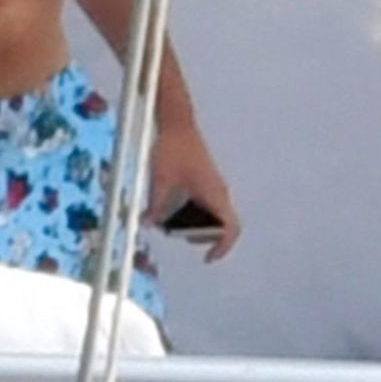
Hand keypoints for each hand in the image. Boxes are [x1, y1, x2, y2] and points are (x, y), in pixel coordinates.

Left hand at [147, 120, 240, 262]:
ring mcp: (213, 185)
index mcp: (214, 194)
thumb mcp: (161, 181)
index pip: (230, 228)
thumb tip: (149, 225)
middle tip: (179, 233)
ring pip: (213, 215)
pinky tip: (172, 207)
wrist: (177, 123)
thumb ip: (157, 207)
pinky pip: (205, 204)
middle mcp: (218, 191)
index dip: (223, 247)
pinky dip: (192, 212)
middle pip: (221, 226)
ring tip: (172, 221)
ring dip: (196, 223)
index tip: (208, 258)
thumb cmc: (173, 149)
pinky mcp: (205, 180)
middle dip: (201, 235)